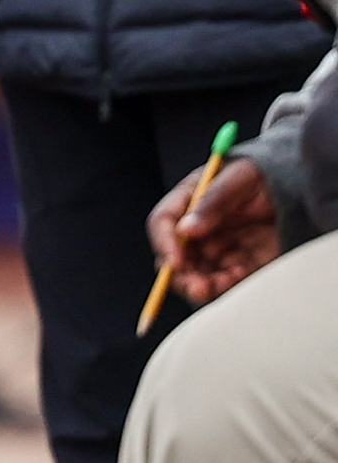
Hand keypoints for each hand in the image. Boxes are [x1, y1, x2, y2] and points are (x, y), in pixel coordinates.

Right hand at [151, 157, 280, 304]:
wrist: (299, 189)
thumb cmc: (264, 175)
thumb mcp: (239, 178)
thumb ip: (213, 201)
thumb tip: (186, 229)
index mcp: (189, 201)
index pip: (164, 222)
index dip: (165, 243)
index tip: (176, 262)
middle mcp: (198, 228)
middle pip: (176, 256)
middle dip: (182, 275)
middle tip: (197, 286)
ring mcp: (220, 248)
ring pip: (199, 274)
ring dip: (205, 285)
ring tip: (219, 286)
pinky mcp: (242, 264)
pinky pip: (229, 283)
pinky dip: (231, 287)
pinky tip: (241, 278)